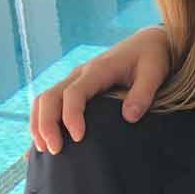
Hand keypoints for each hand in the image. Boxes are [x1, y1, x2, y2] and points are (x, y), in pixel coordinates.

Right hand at [29, 26, 171, 151]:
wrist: (147, 42)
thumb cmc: (152, 57)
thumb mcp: (154, 72)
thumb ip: (143, 93)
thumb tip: (129, 118)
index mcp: (98, 70)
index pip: (74, 93)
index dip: (71, 116)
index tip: (78, 138)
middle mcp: (80, 74)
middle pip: (50, 97)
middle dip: (47, 125)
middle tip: (54, 151)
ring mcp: (75, 80)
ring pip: (44, 100)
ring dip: (39, 124)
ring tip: (44, 150)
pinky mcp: (75, 86)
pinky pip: (51, 102)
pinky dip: (42, 121)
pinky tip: (42, 140)